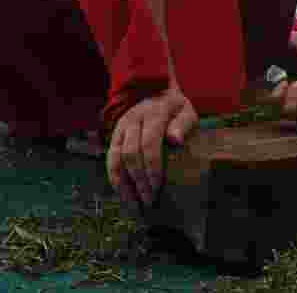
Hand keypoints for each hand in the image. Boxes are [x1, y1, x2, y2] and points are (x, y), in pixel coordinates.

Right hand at [106, 84, 197, 207]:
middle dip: (139, 179)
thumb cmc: (176, 109)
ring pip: (116, 158)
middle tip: (149, 200)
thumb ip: (183, 125)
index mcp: (154, 113)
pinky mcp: (115, 134)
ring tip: (134, 203)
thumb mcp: (187, 112)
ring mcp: (122, 126)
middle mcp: (134, 119)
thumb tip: (176, 140)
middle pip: (131, 153)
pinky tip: (122, 193)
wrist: (157, 93)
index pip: (149, 143)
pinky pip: (110, 158)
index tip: (157, 186)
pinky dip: (115, 177)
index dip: (152, 166)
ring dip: (124, 183)